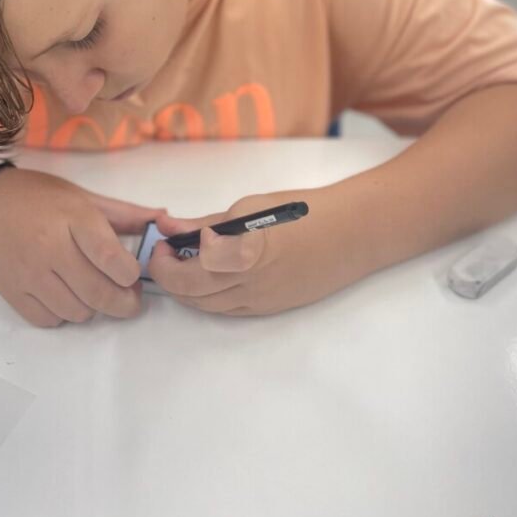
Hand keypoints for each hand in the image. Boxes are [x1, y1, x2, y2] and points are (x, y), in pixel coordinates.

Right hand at [0, 166, 164, 327]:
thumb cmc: (38, 198)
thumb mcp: (82, 196)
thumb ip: (124, 213)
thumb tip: (163, 218)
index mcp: (72, 218)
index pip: (110, 258)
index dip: (130, 274)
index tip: (135, 275)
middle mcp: (50, 248)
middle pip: (98, 294)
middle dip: (125, 303)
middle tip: (130, 296)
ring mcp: (30, 274)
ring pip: (78, 312)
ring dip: (95, 308)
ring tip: (94, 290)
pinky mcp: (13, 294)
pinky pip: (50, 320)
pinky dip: (65, 315)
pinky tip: (67, 295)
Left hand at [149, 188, 364, 315]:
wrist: (352, 233)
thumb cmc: (304, 212)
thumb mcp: (251, 207)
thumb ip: (208, 222)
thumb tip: (169, 225)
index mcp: (247, 254)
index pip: (189, 271)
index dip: (166, 259)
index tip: (164, 239)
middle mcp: (253, 286)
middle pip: (193, 294)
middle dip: (168, 275)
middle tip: (164, 252)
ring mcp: (263, 302)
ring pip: (207, 307)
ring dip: (186, 288)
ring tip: (182, 262)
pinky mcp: (271, 309)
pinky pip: (228, 309)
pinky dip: (208, 296)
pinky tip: (207, 275)